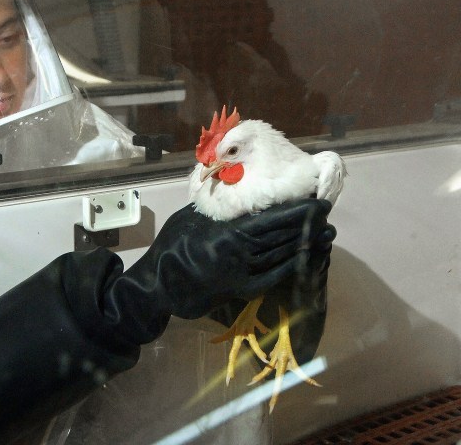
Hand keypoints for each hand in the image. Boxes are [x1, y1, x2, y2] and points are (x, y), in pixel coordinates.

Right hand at [110, 198, 332, 324]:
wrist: (159, 284)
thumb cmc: (172, 244)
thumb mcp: (191, 217)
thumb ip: (218, 209)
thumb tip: (240, 194)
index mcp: (227, 234)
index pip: (270, 221)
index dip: (296, 213)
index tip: (316, 204)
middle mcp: (240, 255)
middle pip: (280, 238)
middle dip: (305, 226)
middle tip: (326, 216)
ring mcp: (242, 275)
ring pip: (279, 257)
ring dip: (303, 245)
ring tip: (324, 234)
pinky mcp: (241, 290)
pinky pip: (271, 277)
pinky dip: (289, 266)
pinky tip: (304, 257)